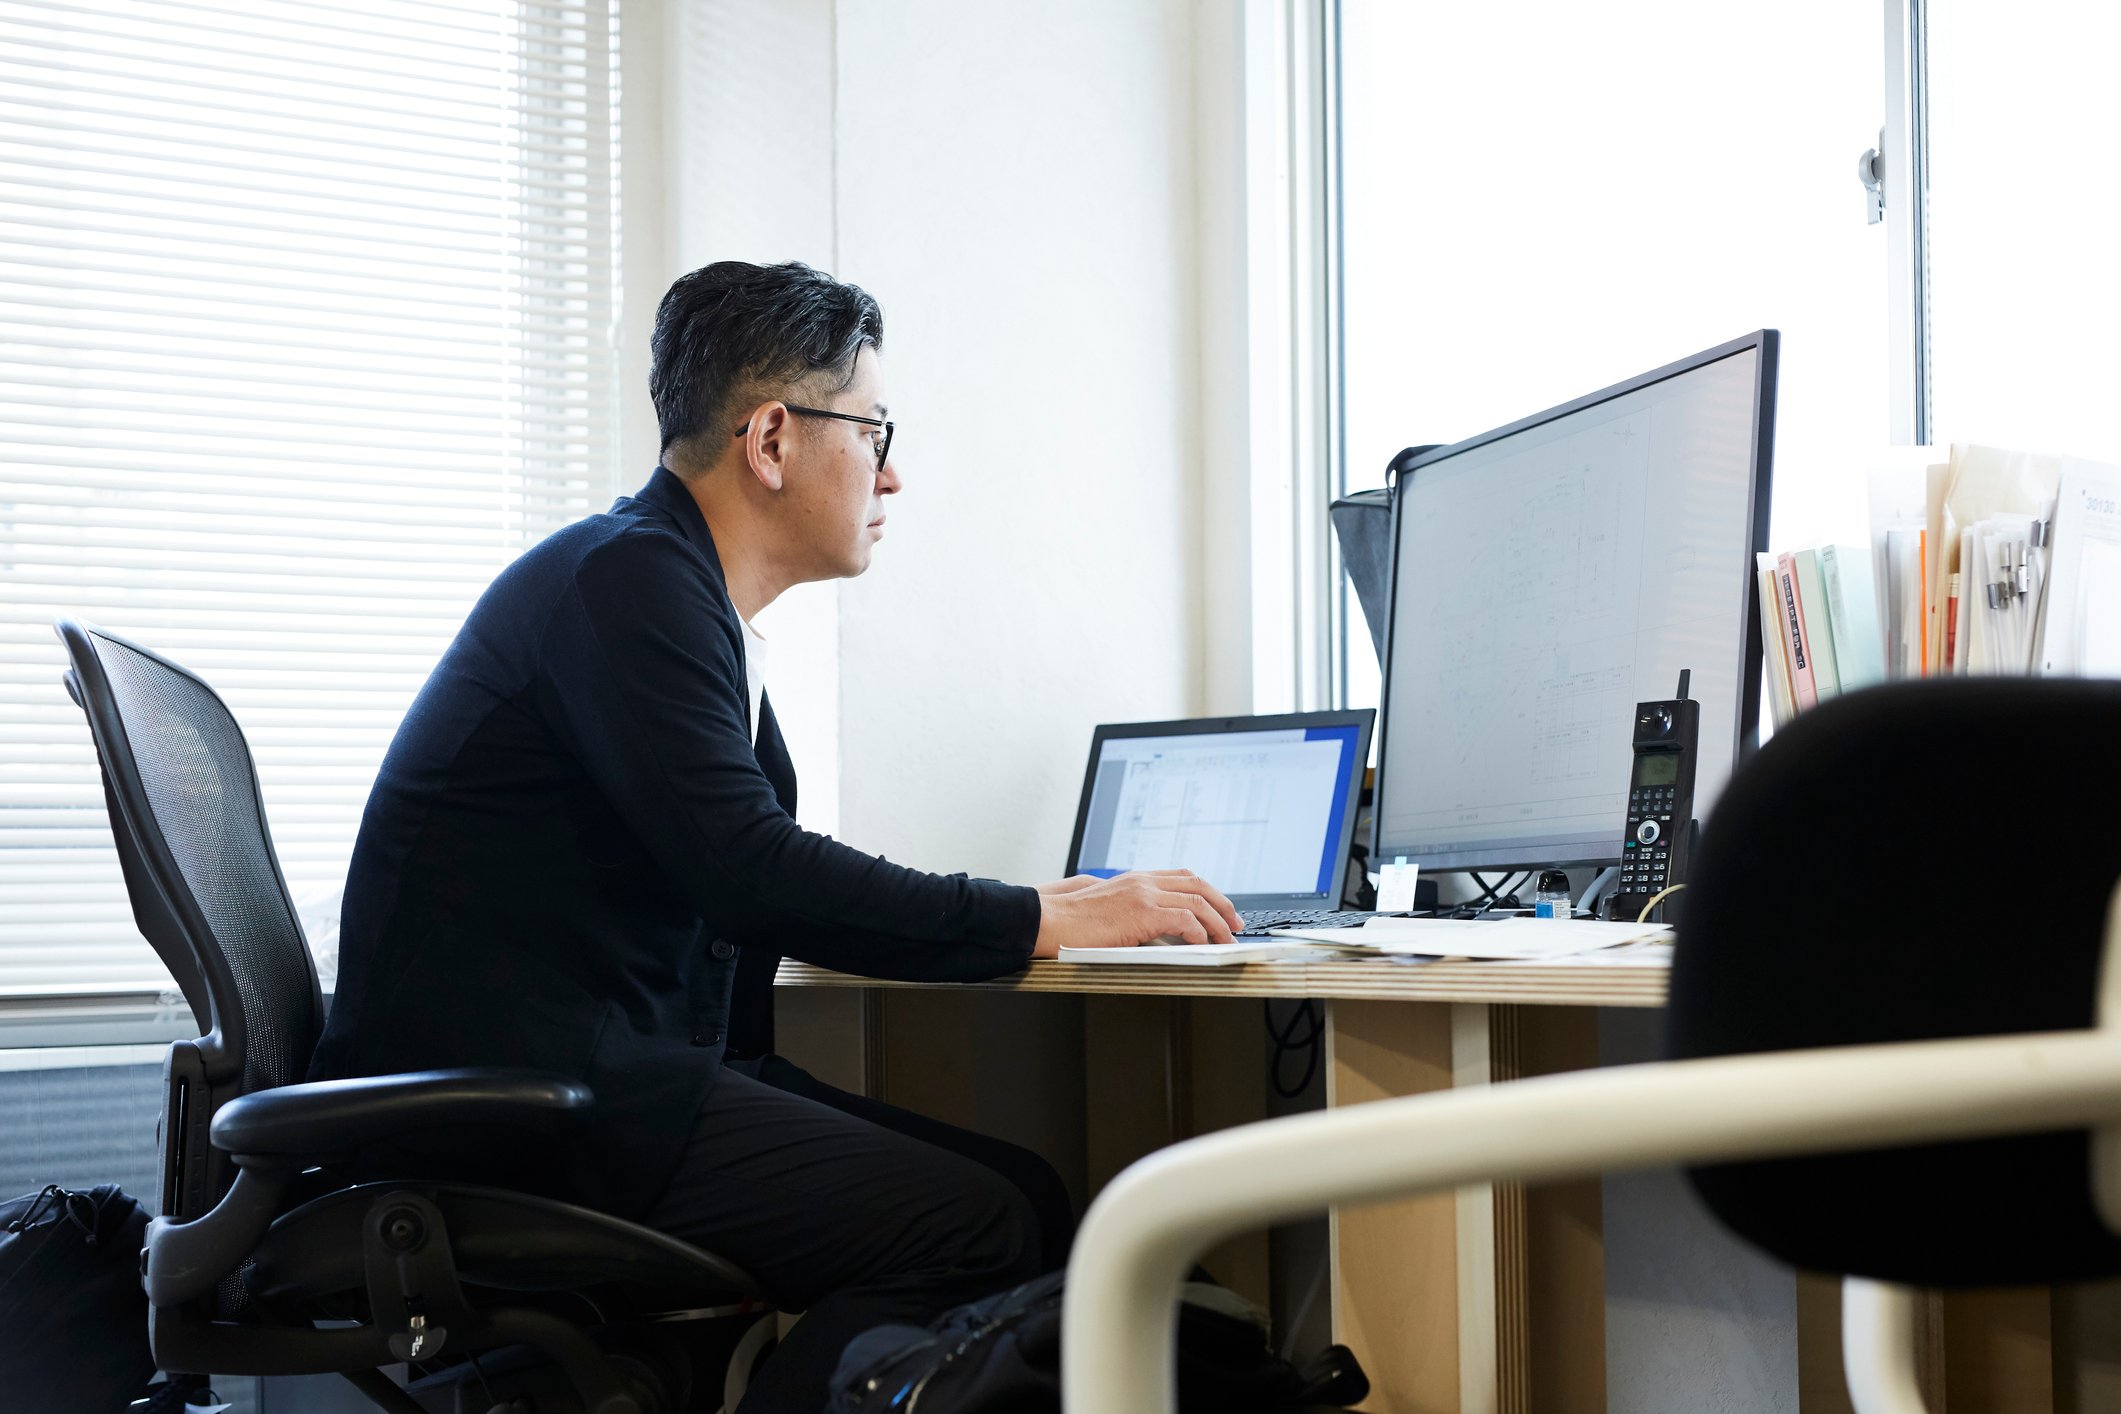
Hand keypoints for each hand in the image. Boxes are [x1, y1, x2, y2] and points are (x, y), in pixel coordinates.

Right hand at [1031, 869, 1244, 958]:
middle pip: (1198, 885)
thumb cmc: (1068, 919)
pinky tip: (1202, 944)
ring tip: (1227, 939)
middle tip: (1236, 924)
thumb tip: (1149, 926)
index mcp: (1135, 878)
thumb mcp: (1104, 904)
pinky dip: (1199, 932)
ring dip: (1218, 923)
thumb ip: (1128, 907)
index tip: (1220, 907)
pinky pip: (1185, 921)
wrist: (1048, 919)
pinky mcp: (1142, 913)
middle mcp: (1143, 881)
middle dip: (1223, 905)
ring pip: (1198, 903)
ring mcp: (1144, 894)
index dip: (1207, 892)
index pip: (1183, 876)